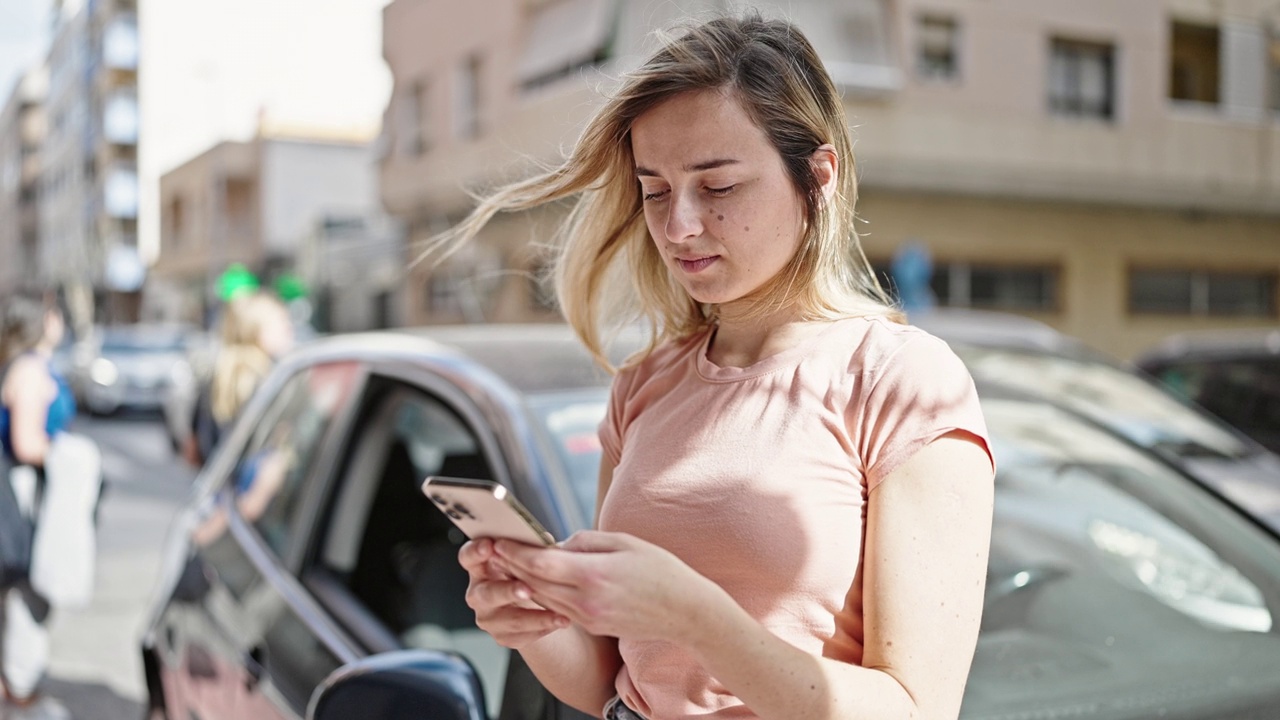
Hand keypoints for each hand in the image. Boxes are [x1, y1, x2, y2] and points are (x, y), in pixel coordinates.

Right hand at [460, 538, 571, 648]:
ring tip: (557, 613)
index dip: (475, 551)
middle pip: (487, 593)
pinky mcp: (503, 636)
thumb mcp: (528, 557)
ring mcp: (489, 617)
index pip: (468, 557)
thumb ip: (531, 548)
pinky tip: (560, 620)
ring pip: (509, 620)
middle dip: (509, 591)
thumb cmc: (528, 572)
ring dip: (535, 617)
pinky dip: (544, 628)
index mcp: (480, 566)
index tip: (489, 546)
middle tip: (527, 589)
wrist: (538, 604)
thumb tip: (545, 539)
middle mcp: (479, 593)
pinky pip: (522, 635)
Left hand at [493, 531, 727, 643]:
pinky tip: (533, 582)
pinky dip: (543, 594)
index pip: (541, 564)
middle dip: (511, 565)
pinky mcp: (593, 625)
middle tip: (490, 549)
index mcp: (594, 575)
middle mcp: (586, 601)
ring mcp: (589, 617)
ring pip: (543, 598)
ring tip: (504, 563)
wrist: (686, 612)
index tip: (498, 539)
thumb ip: (585, 541)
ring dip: (522, 581)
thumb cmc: (660, 569)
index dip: (515, 552)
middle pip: (534, 583)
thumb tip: (557, 545)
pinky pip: (559, 608)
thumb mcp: (624, 542)